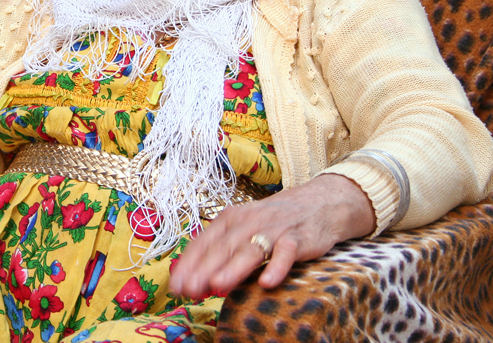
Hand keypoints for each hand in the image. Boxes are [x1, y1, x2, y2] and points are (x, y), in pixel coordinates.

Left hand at [168, 174, 375, 297]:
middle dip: (203, 270)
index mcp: (229, 219)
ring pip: (249, 250)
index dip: (188, 264)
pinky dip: (277, 267)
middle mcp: (247, 222)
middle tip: (189, 289)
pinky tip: (267, 282)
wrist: (317, 203)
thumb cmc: (272, 222)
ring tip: (217, 284)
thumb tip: (194, 278)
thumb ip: (222, 252)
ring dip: (232, 268)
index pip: (203, 243)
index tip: (175, 285)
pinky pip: (286, 253)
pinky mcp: (297, 239)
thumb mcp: (243, 230)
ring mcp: (272, 230)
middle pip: (222, 248)